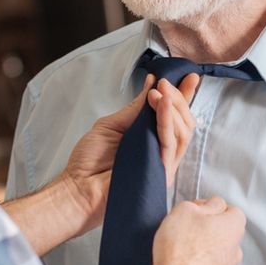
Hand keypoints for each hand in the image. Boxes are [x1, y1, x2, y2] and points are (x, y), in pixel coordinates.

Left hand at [61, 73, 200, 231]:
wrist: (77, 188)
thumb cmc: (89, 161)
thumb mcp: (111, 124)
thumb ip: (135, 109)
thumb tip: (152, 84)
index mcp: (151, 139)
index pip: (174, 116)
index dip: (184, 96)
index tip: (188, 76)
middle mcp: (161, 152)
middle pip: (184, 123)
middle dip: (178, 98)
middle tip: (165, 82)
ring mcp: (163, 164)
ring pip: (182, 133)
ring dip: (173, 107)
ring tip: (161, 91)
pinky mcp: (161, 174)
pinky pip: (170, 145)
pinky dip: (167, 121)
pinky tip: (161, 104)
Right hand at [147, 197, 245, 264]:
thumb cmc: (180, 248)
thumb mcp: (186, 210)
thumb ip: (203, 205)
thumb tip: (210, 206)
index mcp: (233, 227)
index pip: (231, 210)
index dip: (212, 207)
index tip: (196, 210)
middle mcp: (235, 249)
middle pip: (225, 232)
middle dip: (208, 229)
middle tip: (187, 229)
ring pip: (218, 253)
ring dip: (204, 250)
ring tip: (182, 250)